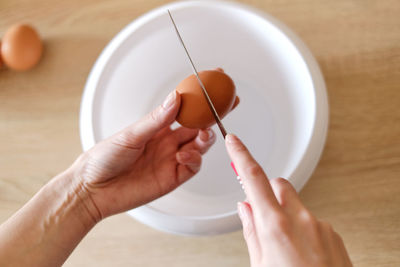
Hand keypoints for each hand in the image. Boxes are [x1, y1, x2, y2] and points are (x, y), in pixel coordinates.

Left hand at [71, 90, 215, 220]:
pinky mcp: (173, 178)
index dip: (201, 97)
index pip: (186, 108)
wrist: (93, 190)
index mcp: (158, 127)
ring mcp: (172, 159)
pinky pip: (193, 166)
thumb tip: (175, 97)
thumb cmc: (103, 159)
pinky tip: (185, 156)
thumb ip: (156, 119)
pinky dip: (194, 159)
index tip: (215, 82)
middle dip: (213, 115)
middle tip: (223, 106)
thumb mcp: (130, 135)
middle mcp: (168, 142)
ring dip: (206, 137)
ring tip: (203, 134)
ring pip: (200, 146)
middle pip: (199, 126)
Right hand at [225, 134, 351, 266]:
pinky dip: (303, 228)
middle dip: (267, 192)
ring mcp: (321, 226)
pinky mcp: (334, 234)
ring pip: (296, 204)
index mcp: (275, 226)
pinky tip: (302, 253)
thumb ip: (251, 232)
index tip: (234, 141)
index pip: (254, 179)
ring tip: (284, 245)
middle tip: (261, 212)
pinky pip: (312, 220)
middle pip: (279, 185)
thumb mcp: (260, 266)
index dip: (241, 156)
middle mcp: (301, 219)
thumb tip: (244, 208)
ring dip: (285, 214)